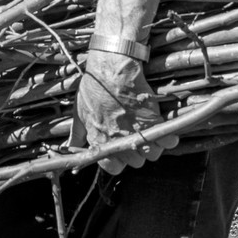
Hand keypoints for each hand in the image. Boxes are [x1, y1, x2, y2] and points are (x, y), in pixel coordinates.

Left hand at [72, 52, 179, 173]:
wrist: (112, 70)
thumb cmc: (94, 88)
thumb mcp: (79, 112)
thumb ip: (78, 134)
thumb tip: (69, 147)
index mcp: (100, 140)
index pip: (112, 167)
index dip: (119, 160)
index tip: (121, 149)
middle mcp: (118, 141)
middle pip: (136, 162)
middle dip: (137, 151)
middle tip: (136, 135)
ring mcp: (136, 133)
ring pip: (153, 154)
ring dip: (153, 145)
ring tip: (149, 131)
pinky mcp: (153, 122)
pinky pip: (168, 141)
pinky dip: (169, 138)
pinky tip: (163, 129)